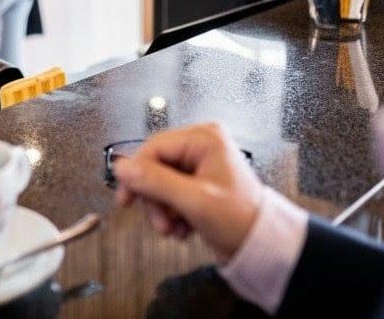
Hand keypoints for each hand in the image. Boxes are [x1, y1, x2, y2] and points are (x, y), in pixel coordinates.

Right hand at [112, 122, 264, 261]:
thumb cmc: (242, 219)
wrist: (261, 245)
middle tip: (160, 221)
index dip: (136, 174)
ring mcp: (199, 164)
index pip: (153, 148)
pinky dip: (172, 213)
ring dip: (162, 210)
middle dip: (154, 199)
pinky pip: (170, 193)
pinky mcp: (197, 183)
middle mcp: (201, 146)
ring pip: (159, 183)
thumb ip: (155, 181)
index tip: (127, 197)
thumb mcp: (194, 200)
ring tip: (174, 228)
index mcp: (204, 139)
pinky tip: (183, 227)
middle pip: (154, 166)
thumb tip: (123, 167)